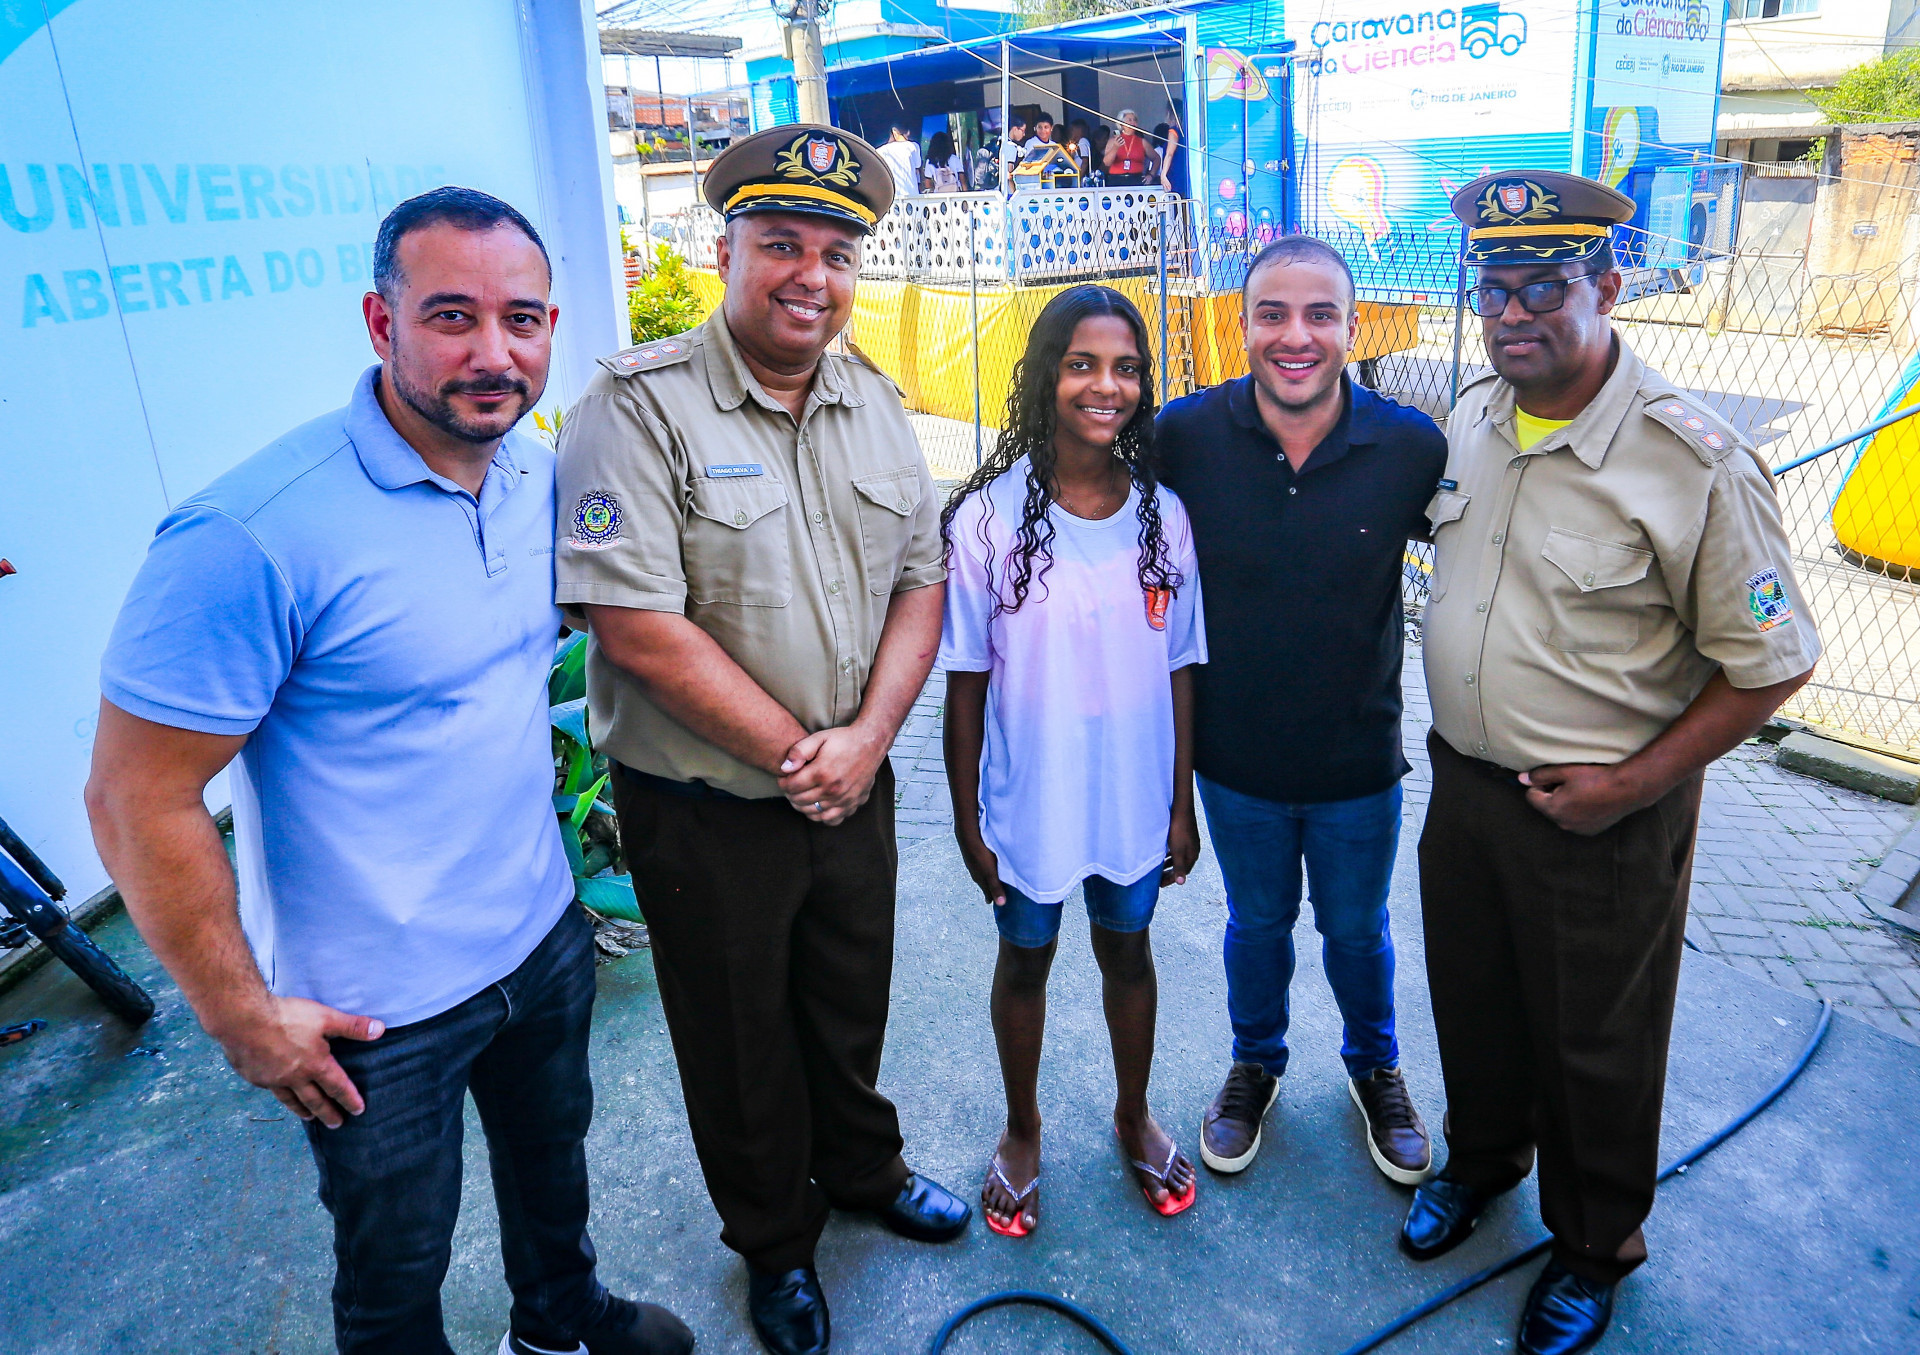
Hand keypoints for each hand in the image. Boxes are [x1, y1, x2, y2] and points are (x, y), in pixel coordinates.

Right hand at [213, 995, 383, 1128]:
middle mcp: (295, 1077)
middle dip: (328, 1113)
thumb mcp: (326, 1017)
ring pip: (292, 1100)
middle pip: (315, 1100)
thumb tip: (381, 1030)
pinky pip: (272, 1091)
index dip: (349, 1099)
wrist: (243, 1019)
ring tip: (310, 1118)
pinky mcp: (255, 1076)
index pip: (338, 1086)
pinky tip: (281, 1094)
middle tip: (336, 1125)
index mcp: (316, 1065)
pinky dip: (281, 1096)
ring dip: (303, 1110)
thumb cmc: (287, 1016)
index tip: (359, 1111)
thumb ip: (353, 1026)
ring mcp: (273, 1079)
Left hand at [777, 725, 885, 825]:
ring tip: (802, 795)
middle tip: (792, 785)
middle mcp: (832, 790)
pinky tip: (818, 805)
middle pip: (800, 801)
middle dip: (791, 794)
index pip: (791, 787)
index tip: (784, 777)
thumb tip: (784, 769)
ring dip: (802, 806)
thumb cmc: (843, 740)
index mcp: (821, 773)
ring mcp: (843, 800)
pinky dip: (821, 816)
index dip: (783, 782)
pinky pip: (831, 820)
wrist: (871, 744)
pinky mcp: (852, 804)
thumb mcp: (819, 738)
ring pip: (813, 813)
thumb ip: (798, 752)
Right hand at [958, 834, 1005, 906]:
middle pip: (984, 884)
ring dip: (987, 877)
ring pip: (981, 874)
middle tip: (996, 893)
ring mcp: (972, 864)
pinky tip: (987, 862)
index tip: (996, 903)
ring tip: (993, 878)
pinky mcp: (972, 854)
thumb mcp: (991, 873)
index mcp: (980, 879)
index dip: (992, 897)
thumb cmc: (981, 855)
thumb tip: (1001, 904)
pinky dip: (984, 867)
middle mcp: (975, 873)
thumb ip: (996, 887)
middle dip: (990, 889)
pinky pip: (979, 864)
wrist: (967, 836)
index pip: (987, 893)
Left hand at [1162, 805, 1199, 885]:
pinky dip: (1170, 855)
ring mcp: (1190, 842)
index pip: (1182, 873)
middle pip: (1181, 866)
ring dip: (1169, 864)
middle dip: (1170, 873)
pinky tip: (1162, 852)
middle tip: (1158, 879)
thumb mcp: (1177, 850)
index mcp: (1192, 856)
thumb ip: (1179, 866)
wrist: (1181, 808)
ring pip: (1178, 858)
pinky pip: (1177, 850)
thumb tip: (1181, 883)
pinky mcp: (1185, 835)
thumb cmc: (1178, 829)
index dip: (1170, 879)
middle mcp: (1193, 850)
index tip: (1159, 884)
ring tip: (1158, 868)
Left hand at [1519, 762, 1651, 836]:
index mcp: (1553, 809)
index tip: (1554, 777)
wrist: (1628, 789)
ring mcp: (1577, 830)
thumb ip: (1540, 775)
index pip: (1531, 797)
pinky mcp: (1590, 831)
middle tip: (1570, 782)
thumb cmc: (1595, 778)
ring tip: (1582, 791)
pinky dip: (1577, 812)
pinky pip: (1575, 820)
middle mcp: (1563, 824)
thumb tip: (1521, 779)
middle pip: (1546, 806)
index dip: (1540, 784)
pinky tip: (1591, 801)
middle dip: (1552, 794)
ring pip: (1561, 814)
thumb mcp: (1564, 771)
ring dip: (1565, 803)